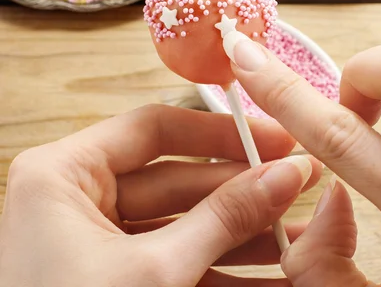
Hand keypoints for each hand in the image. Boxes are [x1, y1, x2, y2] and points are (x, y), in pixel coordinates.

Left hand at [0, 104, 322, 286]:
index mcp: (63, 176)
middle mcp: (77, 201)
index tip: (275, 140)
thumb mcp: (158, 271)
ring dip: (241, 234)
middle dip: (243, 193)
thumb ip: (224, 218)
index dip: (222, 132)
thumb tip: (284, 176)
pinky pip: (177, 258)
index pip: (155, 128)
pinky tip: (270, 275)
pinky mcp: (116, 276)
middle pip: (178, 178)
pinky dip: (221, 267)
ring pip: (184, 222)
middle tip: (296, 189)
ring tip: (296, 238)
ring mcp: (96, 241)